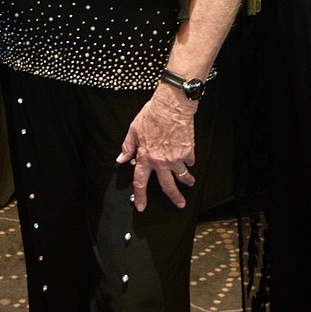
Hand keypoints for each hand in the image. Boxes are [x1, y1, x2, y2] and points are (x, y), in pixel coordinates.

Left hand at [116, 85, 196, 212]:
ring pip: (183, 177)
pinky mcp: (188, 151)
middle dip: (174, 198)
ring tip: (190, 183)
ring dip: (187, 182)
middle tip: (179, 204)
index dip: (140, 197)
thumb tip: (120, 159)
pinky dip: (189, 161)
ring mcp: (176, 158)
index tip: (141, 206)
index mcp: (145, 157)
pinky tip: (189, 159)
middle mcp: (161, 161)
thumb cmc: (152, 114)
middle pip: (167, 186)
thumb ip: (127, 147)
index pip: (140, 182)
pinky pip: (190, 161)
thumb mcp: (134, 130)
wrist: (172, 105)